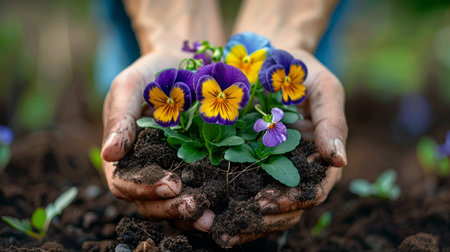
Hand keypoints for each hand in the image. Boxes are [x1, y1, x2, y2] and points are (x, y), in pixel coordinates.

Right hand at [101, 51, 213, 231]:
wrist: (184, 63)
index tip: (170, 186)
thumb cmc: (152, 74)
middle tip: (195, 208)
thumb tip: (109, 154)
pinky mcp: (194, 168)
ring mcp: (170, 172)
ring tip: (209, 218)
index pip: (124, 184)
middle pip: (149, 202)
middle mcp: (144, 170)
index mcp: (122, 156)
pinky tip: (222, 207)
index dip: (144, 190)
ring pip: (172, 204)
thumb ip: (120, 119)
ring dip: (189, 216)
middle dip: (170, 209)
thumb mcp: (130, 88)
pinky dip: (206, 202)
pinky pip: (196, 191)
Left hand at [215, 49, 347, 246]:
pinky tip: (212, 212)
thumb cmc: (303, 72)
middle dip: (265, 220)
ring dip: (246, 222)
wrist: (272, 57)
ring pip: (265, 207)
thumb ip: (332, 123)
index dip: (292, 201)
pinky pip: (242, 189)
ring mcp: (272, 168)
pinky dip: (230, 205)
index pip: (312, 190)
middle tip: (238, 226)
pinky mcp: (248, 162)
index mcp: (319, 157)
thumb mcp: (324, 89)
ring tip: (222, 232)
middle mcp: (297, 169)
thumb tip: (340, 160)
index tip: (267, 203)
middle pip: (288, 208)